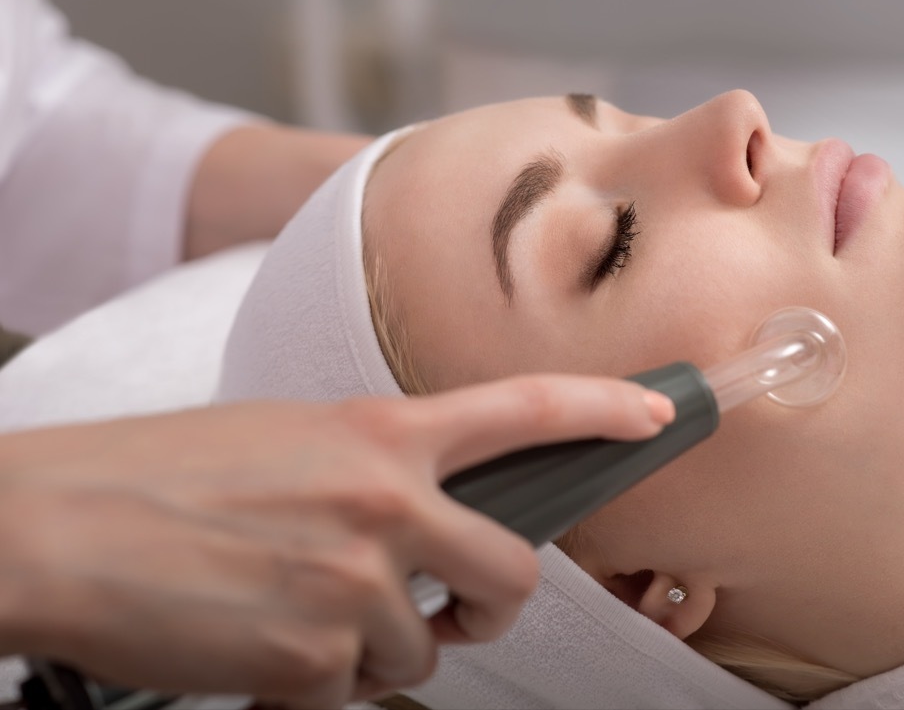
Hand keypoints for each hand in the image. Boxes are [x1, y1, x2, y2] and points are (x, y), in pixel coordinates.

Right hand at [0, 374, 673, 707]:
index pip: (524, 408)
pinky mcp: (312, 660)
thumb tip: (427, 523)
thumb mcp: (288, 436)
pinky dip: (317, 685)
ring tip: (299, 619)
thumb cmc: (159, 475)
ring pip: (421, 652)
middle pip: (513, 574)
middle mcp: (385, 501)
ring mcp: (354, 583)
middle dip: (493, 610)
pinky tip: (261, 647)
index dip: (604, 407)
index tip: (658, 412)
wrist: (56, 525)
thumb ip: (372, 469)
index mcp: (379, 430)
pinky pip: (351, 693)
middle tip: (459, 616)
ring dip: (375, 650)